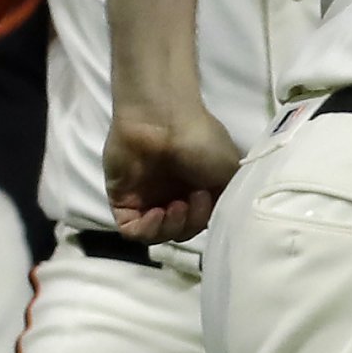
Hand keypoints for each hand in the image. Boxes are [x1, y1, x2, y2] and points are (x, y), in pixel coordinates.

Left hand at [104, 104, 241, 243]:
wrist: (163, 117)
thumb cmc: (200, 140)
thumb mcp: (230, 171)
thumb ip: (227, 201)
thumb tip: (221, 219)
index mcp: (196, 191)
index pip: (200, 224)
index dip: (205, 219)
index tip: (208, 197)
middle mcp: (170, 196)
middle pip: (179, 232)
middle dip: (189, 224)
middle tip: (192, 199)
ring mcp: (145, 199)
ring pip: (156, 235)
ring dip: (170, 228)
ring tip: (175, 206)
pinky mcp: (122, 199)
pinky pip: (132, 230)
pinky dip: (146, 230)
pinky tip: (156, 214)